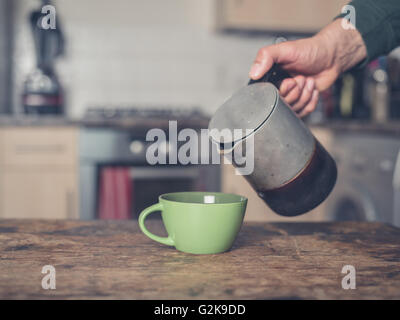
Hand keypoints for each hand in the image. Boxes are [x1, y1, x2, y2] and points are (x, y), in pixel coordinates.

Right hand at [249, 19, 366, 116]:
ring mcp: (290, 98)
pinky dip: (311, 101)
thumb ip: (266, 56)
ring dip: (305, 95)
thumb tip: (253, 73)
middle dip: (296, 92)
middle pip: (281, 105)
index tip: (290, 81)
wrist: (331, 56)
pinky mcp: (301, 104)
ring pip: (293, 110)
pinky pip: (303, 113)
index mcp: (269, 78)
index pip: (267, 96)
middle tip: (302, 78)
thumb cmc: (309, 50)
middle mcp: (278, 89)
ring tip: (308, 81)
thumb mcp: (285, 49)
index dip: (281, 91)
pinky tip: (312, 89)